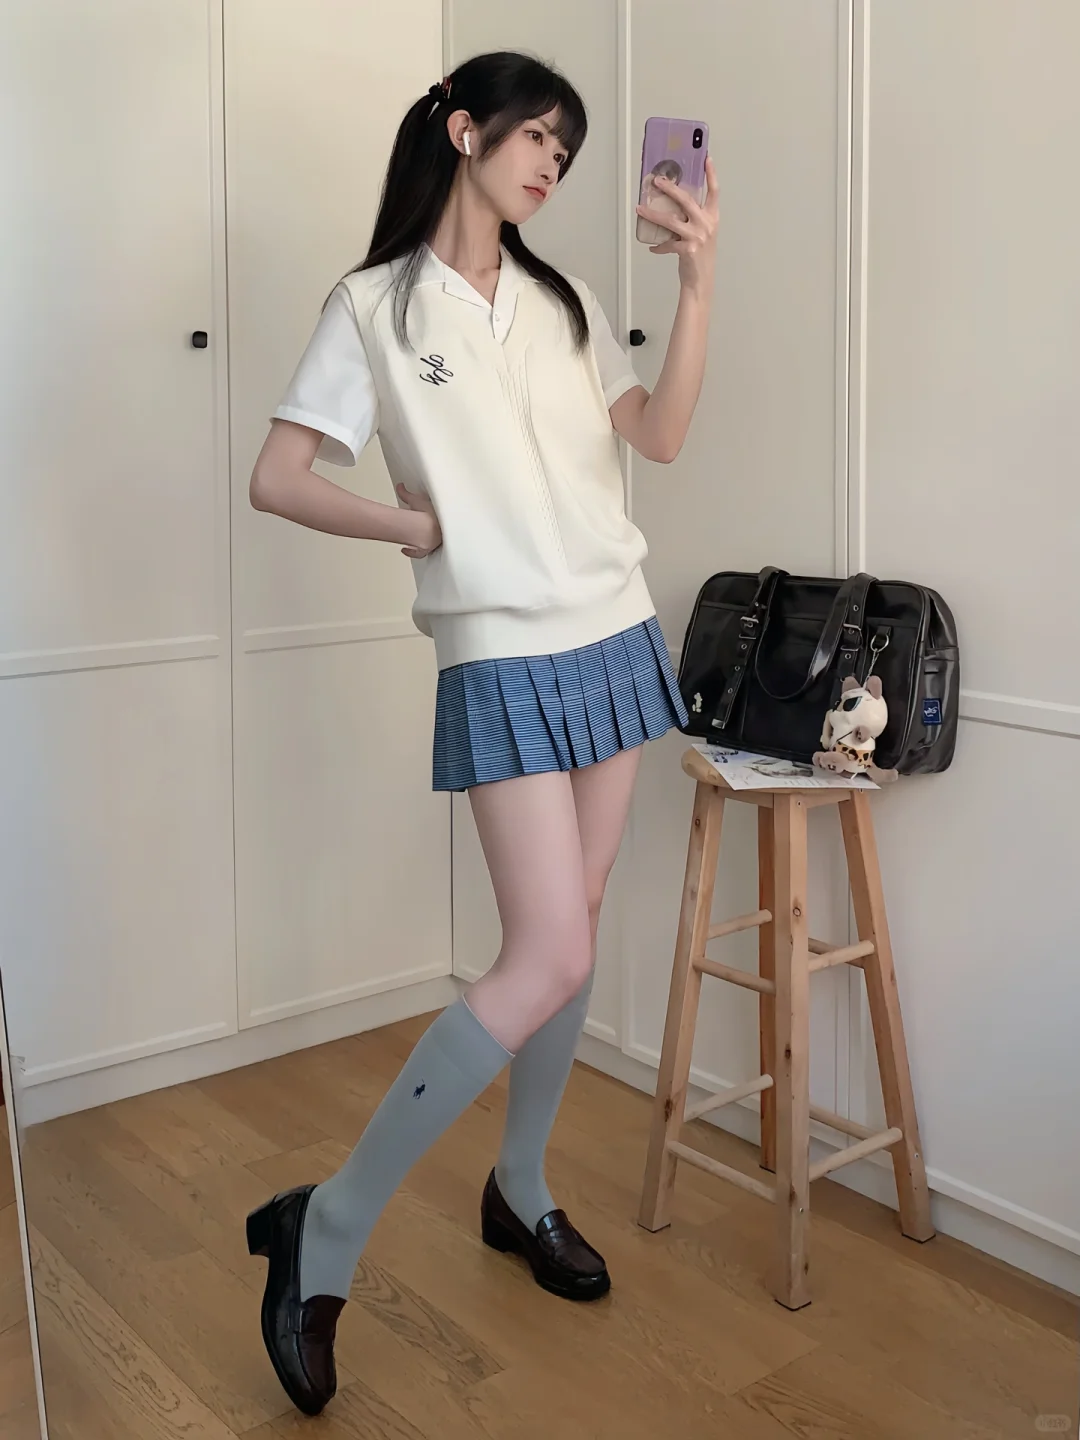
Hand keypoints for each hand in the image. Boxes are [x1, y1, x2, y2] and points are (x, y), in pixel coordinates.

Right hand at [396, 482, 441, 557]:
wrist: (427, 529)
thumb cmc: (426, 515)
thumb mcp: (415, 500)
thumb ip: (406, 493)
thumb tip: (400, 486)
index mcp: (438, 520)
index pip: (437, 520)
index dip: (431, 519)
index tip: (424, 518)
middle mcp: (438, 532)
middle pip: (434, 533)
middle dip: (427, 531)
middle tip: (419, 530)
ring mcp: (433, 542)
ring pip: (428, 544)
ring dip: (420, 543)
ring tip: (412, 542)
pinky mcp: (425, 549)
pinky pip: (420, 553)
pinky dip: (412, 553)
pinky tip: (405, 550)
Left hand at [636, 153, 718, 292]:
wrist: (701, 280)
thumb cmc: (700, 255)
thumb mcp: (702, 233)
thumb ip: (692, 218)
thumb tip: (671, 205)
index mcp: (712, 217)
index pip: (714, 191)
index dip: (711, 174)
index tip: (706, 158)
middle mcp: (706, 224)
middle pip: (686, 199)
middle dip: (669, 188)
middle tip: (657, 181)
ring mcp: (698, 236)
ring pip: (670, 220)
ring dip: (652, 214)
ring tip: (640, 209)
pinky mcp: (688, 249)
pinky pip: (667, 243)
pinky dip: (658, 245)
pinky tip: (652, 247)